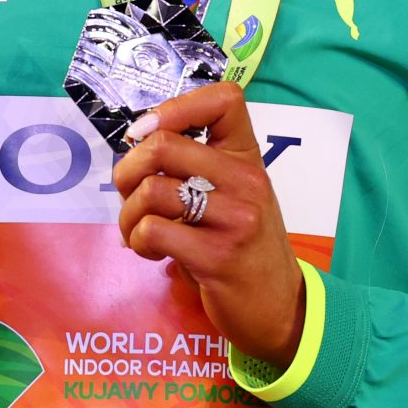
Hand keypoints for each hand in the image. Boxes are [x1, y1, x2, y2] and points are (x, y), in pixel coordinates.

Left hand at [108, 81, 305, 366]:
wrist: (280, 306)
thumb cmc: (244, 246)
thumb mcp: (233, 194)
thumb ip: (197, 166)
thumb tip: (136, 143)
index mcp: (247, 156)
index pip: (223, 100)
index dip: (174, 107)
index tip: (147, 133)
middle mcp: (245, 180)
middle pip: (163, 145)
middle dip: (126, 171)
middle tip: (130, 196)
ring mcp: (235, 217)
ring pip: (151, 190)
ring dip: (128, 214)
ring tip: (139, 232)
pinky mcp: (218, 256)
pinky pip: (153, 230)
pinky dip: (138, 240)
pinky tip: (153, 252)